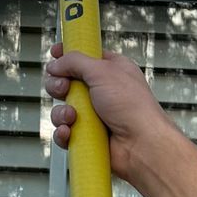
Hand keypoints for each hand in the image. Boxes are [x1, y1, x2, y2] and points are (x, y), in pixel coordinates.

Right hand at [44, 46, 177, 184]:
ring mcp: (95, 115)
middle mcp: (103, 92)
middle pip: (67, 82)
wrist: (141, 144)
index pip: (85, 57)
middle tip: (64, 88)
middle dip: (59, 85)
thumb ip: (75, 62)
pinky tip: (70, 132)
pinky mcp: (88, 136)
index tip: (54, 52)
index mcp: (111, 70)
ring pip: (63, 109)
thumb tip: (56, 63)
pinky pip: (65, 132)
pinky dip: (64, 132)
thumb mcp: (103, 71)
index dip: (68, 54)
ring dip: (62, 112)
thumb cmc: (133, 108)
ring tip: (73, 116)